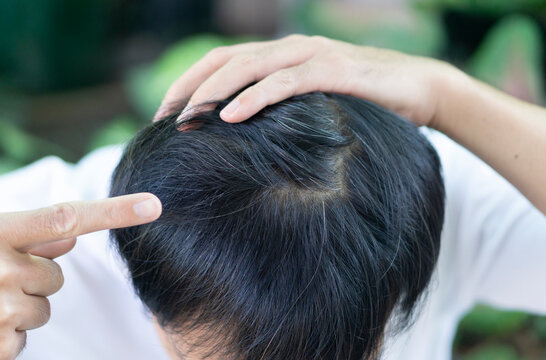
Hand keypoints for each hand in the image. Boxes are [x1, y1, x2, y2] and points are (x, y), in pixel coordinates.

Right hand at [0, 193, 160, 358]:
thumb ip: (30, 235)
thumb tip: (72, 234)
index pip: (67, 216)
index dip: (114, 211)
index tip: (155, 205)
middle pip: (55, 277)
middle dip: (32, 280)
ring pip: (42, 308)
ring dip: (18, 308)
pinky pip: (23, 339)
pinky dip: (6, 336)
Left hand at [155, 34, 453, 126]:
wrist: (420, 89)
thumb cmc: (365, 103)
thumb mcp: (315, 107)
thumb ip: (285, 114)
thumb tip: (249, 143)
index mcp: (282, 56)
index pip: (223, 62)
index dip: (190, 84)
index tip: (166, 115)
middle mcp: (290, 49)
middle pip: (225, 60)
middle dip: (189, 87)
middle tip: (163, 119)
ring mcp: (310, 56)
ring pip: (248, 66)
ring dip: (213, 92)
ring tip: (186, 118)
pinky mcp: (332, 71)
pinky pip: (284, 82)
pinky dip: (254, 98)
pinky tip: (229, 117)